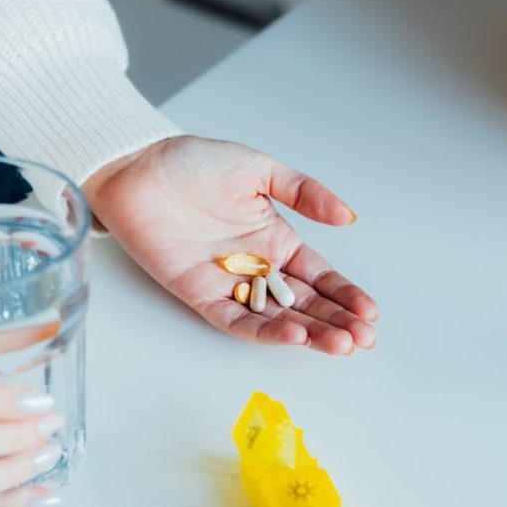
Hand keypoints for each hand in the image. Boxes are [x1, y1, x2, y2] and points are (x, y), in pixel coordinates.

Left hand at [83, 136, 377, 354]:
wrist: (137, 166)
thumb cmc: (192, 163)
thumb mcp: (260, 169)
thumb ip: (304, 193)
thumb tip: (348, 217)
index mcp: (275, 240)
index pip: (319, 276)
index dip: (345, 295)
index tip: (369, 312)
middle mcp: (256, 268)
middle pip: (304, 304)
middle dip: (337, 323)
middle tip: (364, 339)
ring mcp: (229, 284)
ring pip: (276, 318)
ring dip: (310, 333)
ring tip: (340, 344)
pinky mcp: (199, 293)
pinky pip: (235, 319)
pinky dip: (264, 330)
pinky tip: (293, 334)